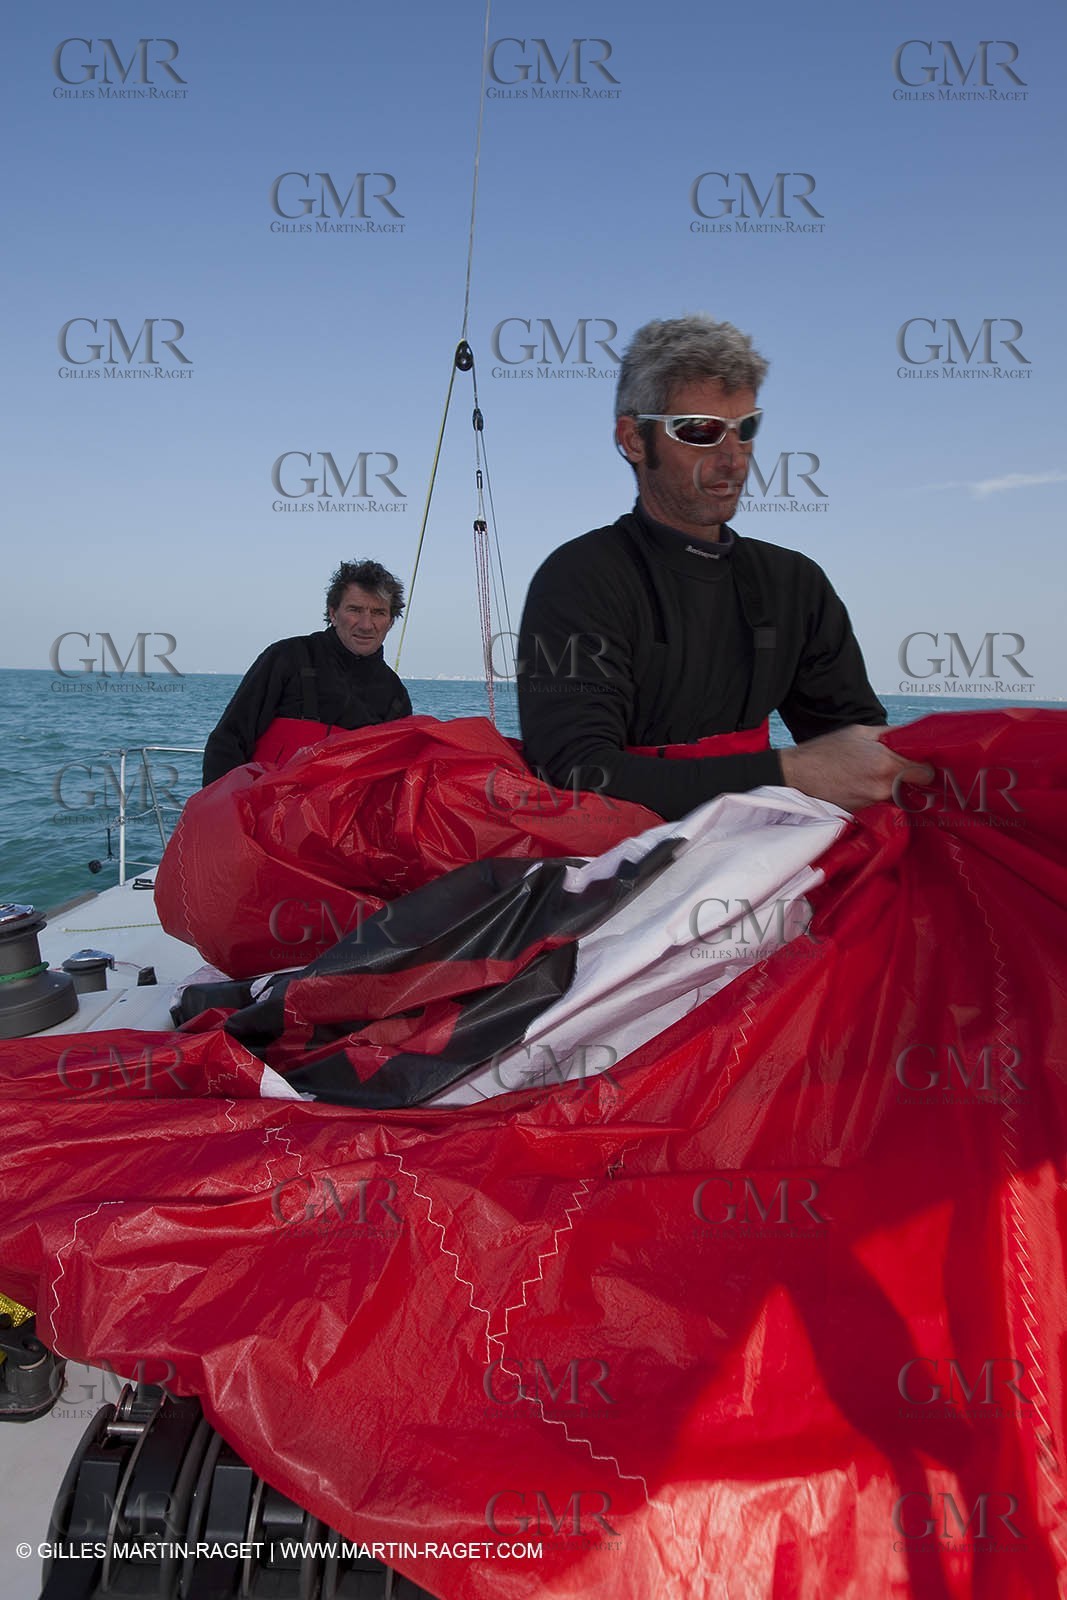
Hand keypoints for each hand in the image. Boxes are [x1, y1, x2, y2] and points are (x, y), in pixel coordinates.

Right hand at [778, 725, 934, 812]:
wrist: (796, 776)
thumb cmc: (825, 751)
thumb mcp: (859, 732)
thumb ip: (891, 734)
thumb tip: (913, 736)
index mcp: (886, 765)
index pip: (927, 773)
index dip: (925, 766)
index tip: (917, 761)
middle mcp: (883, 788)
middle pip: (916, 787)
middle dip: (911, 777)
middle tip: (898, 767)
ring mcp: (873, 804)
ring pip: (899, 797)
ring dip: (894, 787)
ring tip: (875, 775)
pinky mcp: (863, 814)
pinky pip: (882, 805)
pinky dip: (878, 796)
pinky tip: (864, 786)